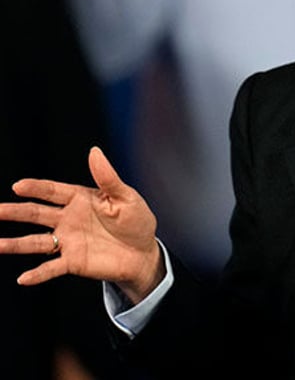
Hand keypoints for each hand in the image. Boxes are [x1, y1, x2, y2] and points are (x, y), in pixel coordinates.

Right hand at [0, 147, 162, 304]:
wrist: (144, 252)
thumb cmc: (136, 221)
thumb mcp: (126, 197)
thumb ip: (108, 178)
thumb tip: (95, 151)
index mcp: (80, 199)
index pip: (53, 191)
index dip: (36, 188)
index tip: (18, 186)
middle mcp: (68, 219)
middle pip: (36, 213)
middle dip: (15, 211)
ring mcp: (68, 241)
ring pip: (36, 242)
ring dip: (15, 244)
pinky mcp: (73, 262)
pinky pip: (51, 268)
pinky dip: (38, 273)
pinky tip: (24, 278)